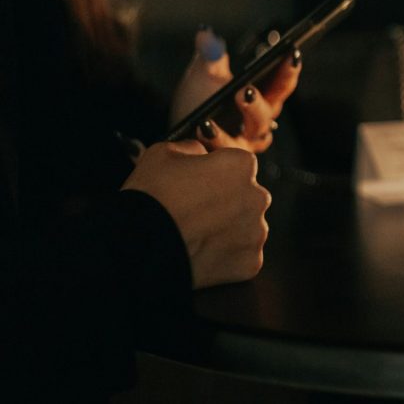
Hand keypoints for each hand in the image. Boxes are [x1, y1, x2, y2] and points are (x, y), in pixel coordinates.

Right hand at [121, 141, 270, 288]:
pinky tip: (202, 253)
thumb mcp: (164, 152)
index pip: (238, 164)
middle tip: (196, 213)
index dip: (217, 174)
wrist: (139, 247)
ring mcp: (256, 232)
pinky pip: (242, 255)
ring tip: (196, 234)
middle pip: (246, 196)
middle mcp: (257, 196)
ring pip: (246, 226)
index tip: (200, 184)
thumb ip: (192, 147)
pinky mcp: (251, 261)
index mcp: (242, 165)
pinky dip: (226, 255)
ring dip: (229, 229)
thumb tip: (201, 152)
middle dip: (227, 202)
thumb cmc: (151, 197)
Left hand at [170, 27, 301, 152]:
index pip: (281, 85)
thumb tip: (205, 32)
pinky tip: (204, 124)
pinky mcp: (224, 157)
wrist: (177, 130)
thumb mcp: (203, 72)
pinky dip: (217, 137)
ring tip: (237, 94)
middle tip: (252, 84)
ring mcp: (244, 141)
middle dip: (268, 91)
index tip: (291, 53)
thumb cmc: (198, 101)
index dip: (288, 71)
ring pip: (257, 131)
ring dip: (249, 112)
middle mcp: (257, 122)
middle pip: (271, 109)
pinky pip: (226, 149)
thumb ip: (209, 54)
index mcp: (260, 98)